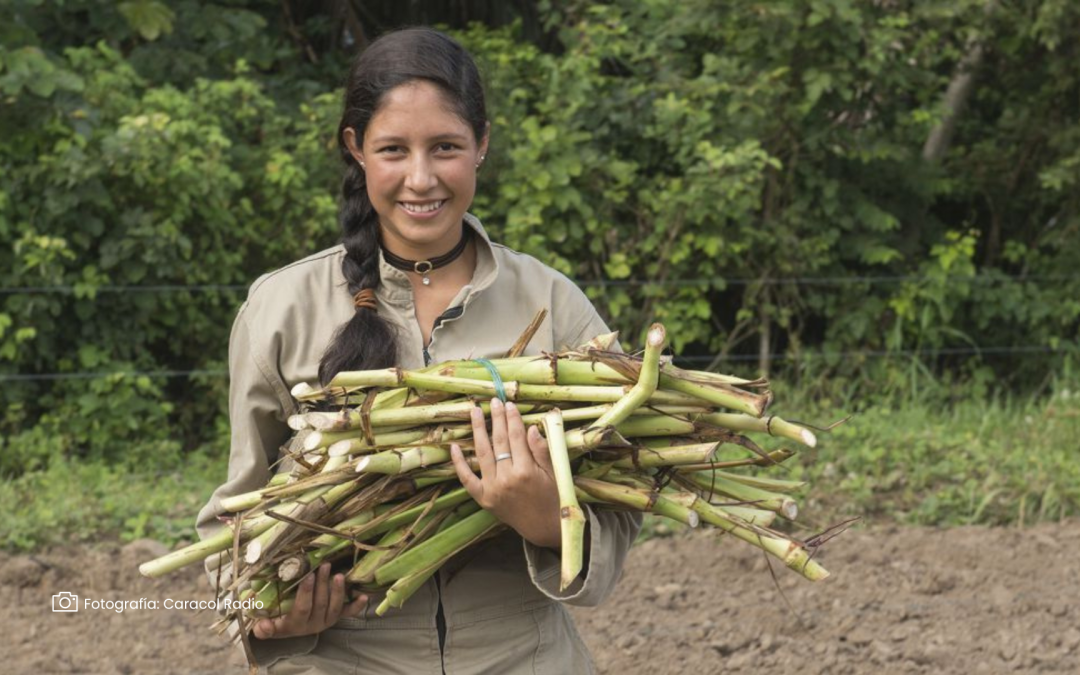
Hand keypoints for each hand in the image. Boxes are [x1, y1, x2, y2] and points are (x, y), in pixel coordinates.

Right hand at [252, 563, 367, 639]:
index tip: (307, 576)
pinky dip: (356, 606)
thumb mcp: (266, 625)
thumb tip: (262, 626)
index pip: (302, 608)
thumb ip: (263, 628)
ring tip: (339, 575)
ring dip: (339, 592)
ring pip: (335, 608)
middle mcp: (314, 624)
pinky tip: (364, 596)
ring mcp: (326, 620)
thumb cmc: (275, 620)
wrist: (288, 628)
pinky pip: (348, 613)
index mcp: (296, 624)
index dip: (305, 593)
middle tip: (324, 566)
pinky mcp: (336, 617)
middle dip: (322, 585)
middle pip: (320, 604)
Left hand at [449, 399, 561, 548]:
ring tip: (474, 412)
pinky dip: (459, 463)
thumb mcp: (554, 473)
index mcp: (526, 471)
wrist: (543, 527)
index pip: (516, 437)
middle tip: (493, 401)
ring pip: (482, 453)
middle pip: (499, 441)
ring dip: (477, 430)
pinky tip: (454, 446)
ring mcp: (492, 489)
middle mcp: (507, 478)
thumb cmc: (552, 498)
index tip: (509, 404)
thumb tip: (531, 427)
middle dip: (496, 419)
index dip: (512, 419)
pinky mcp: (483, 498)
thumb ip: (541, 451)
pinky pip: (467, 479)